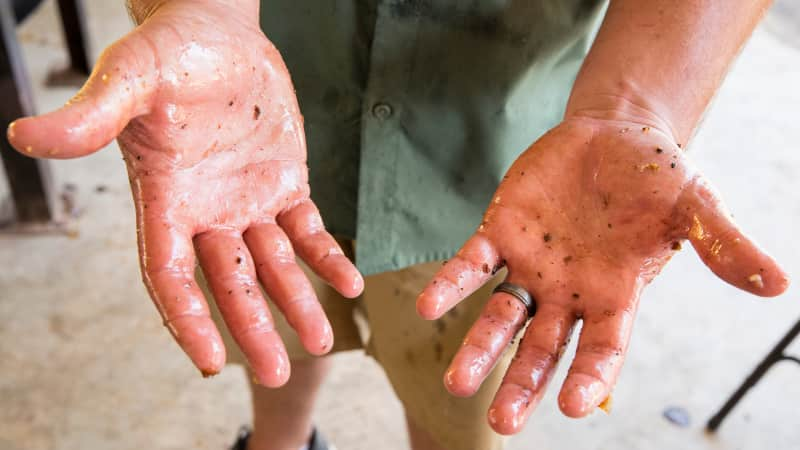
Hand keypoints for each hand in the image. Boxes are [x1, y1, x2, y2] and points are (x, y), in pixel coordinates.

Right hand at [7, 0, 362, 385]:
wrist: (219, 31)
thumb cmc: (170, 50)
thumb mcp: (132, 77)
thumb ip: (92, 115)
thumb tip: (25, 137)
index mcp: (165, 199)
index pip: (170, 274)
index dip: (187, 319)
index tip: (211, 363)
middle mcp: (206, 211)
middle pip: (228, 283)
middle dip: (251, 327)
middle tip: (277, 373)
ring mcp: (248, 201)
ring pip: (272, 265)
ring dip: (296, 303)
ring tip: (320, 342)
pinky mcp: (284, 184)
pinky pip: (308, 231)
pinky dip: (326, 257)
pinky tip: (350, 283)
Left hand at [416, 116, 787, 432]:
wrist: (614, 134)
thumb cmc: (658, 177)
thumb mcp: (695, 206)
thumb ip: (722, 246)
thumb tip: (777, 286)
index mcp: (616, 295)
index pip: (603, 349)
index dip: (590, 377)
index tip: (573, 408)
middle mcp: (569, 292)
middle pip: (543, 349)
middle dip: (523, 384)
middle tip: (502, 421)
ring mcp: (532, 267)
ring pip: (501, 319)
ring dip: (479, 349)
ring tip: (457, 383)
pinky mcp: (501, 234)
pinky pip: (471, 266)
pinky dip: (451, 286)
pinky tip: (428, 305)